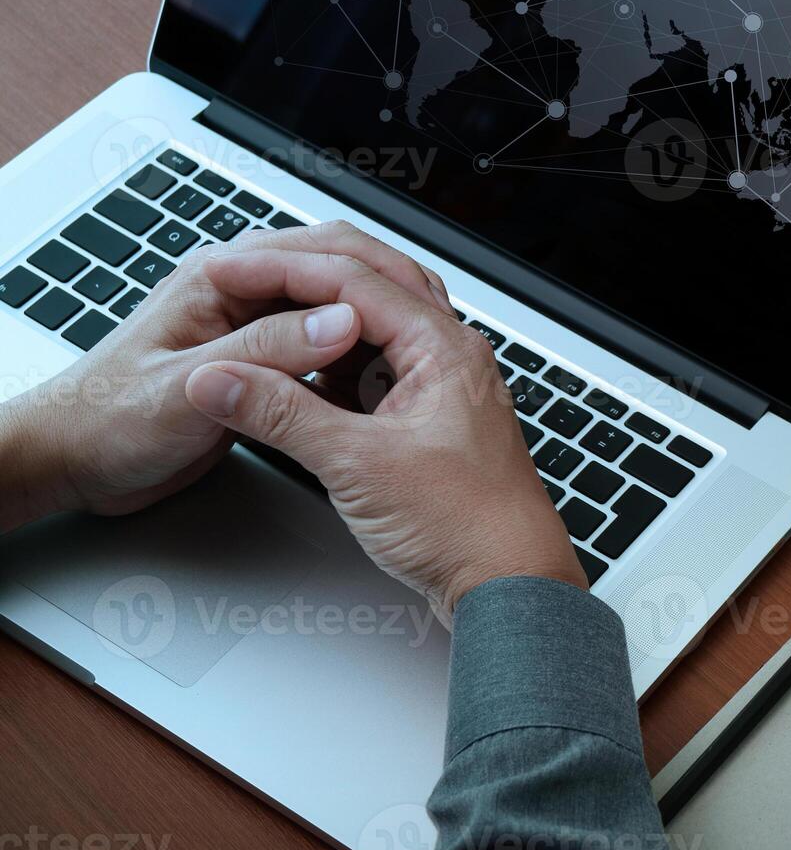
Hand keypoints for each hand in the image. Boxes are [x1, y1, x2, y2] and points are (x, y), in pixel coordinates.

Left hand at [0, 221, 453, 530]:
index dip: (372, 278)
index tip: (415, 311)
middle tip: (435, 326)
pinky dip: (357, 361)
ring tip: (422, 355)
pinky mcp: (262, 363)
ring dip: (377, 326)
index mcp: (218, 278)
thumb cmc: (106, 418)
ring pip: (335, 309)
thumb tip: (340, 320)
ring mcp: (254, 327)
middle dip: (388, 292)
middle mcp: (242, 294)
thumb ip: (266, 352)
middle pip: (336, 270)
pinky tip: (379, 389)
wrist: (74, 461)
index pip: (315, 253)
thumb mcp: (190, 388)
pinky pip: (324, 348)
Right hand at [183, 244, 586, 622]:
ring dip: (320, 318)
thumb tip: (222, 380)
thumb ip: (282, 415)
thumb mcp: (358, 466)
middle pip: (371, 286)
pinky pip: (378, 369)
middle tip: (245, 269)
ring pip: (375, 328)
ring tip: (264, 311)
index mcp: (446, 349)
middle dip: (304, 275)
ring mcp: (443, 389)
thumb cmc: (469, 527)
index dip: (283, 267)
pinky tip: (300, 373)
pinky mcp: (431, 423)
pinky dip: (334, 362)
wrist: (509, 584)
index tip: (229, 265)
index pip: (355, 279)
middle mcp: (451, 358)